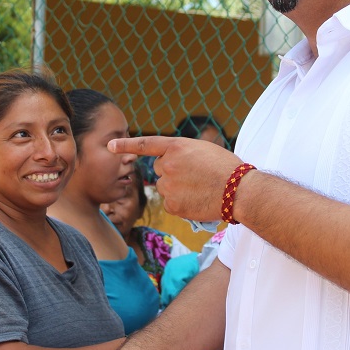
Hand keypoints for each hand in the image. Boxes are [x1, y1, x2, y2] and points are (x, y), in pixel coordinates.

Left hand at [108, 136, 241, 221]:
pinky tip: (197, 201)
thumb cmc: (228, 168)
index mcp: (177, 147)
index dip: (127, 145)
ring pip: (165, 188)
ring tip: (200, 189)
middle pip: (160, 170)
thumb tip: (171, 164)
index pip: (146, 144)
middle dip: (172, 173)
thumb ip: (183, 154)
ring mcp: (168, 185)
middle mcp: (168, 164)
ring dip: (177, 189)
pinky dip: (182, 204)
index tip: (110, 146)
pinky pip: (171, 204)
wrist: (239, 190)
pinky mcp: (172, 204)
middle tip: (195, 177)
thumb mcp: (203, 150)